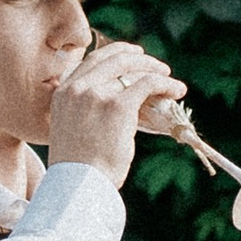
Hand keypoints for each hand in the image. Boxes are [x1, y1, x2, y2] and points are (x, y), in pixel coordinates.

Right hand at [46, 37, 175, 185]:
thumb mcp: (71, 132)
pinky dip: (166, 84)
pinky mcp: (118, 106)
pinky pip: (147, 85)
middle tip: (153, 64)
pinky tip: (177, 90)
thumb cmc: (78, 170)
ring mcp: (96, 95)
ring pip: (132, 70)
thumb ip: (83, 113)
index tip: (129, 56)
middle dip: (136, 58)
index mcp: (62, 93)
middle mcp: (77, 88)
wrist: (77, 186)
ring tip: (168, 78)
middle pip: (112, 59)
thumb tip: (113, 108)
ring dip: (155, 71)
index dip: (113, 55)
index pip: (91, 62)